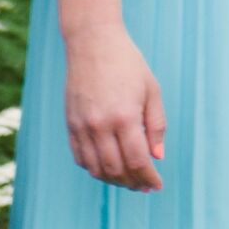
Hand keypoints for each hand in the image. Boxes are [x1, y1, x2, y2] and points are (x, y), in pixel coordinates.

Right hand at [63, 17, 165, 190]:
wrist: (93, 42)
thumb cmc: (128, 63)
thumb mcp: (152, 90)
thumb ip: (156, 125)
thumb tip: (157, 157)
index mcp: (125, 116)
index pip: (138, 161)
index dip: (149, 178)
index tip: (157, 185)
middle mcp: (101, 125)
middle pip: (117, 170)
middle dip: (133, 183)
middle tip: (145, 186)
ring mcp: (82, 126)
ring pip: (96, 168)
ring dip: (113, 180)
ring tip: (128, 180)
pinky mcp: (70, 123)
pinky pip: (80, 157)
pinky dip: (94, 168)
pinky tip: (108, 167)